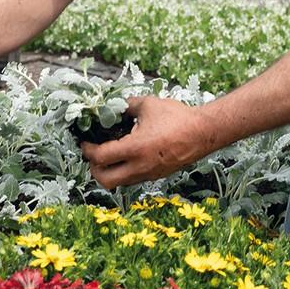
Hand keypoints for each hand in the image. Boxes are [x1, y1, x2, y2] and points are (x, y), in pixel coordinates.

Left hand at [80, 96, 210, 188]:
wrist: (203, 133)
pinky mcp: (156, 176)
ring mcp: (148, 174)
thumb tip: (112, 106)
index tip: (85, 143)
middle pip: (105, 180)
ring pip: (119, 183)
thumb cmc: (178, 117)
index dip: (88, 151)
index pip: (101, 158)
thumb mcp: (148, 105)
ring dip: (109, 172)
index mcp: (135, 148)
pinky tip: (126, 157)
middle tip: (93, 155)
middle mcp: (140, 166)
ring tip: (108, 157)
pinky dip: (123, 172)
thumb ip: (126, 105)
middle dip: (94, 169)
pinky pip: (132, 180)